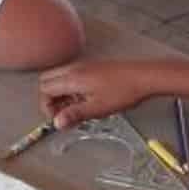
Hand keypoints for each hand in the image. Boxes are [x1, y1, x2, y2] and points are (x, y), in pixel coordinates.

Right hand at [41, 61, 161, 127]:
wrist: (143, 77)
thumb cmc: (123, 91)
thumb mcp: (97, 108)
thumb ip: (74, 115)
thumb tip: (57, 123)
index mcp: (73, 78)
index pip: (44, 89)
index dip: (47, 106)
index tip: (58, 118)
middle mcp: (75, 69)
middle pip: (48, 81)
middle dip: (50, 99)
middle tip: (64, 114)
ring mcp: (83, 66)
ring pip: (59, 79)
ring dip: (62, 95)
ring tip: (78, 109)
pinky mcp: (92, 68)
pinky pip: (72, 77)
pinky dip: (72, 89)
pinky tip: (87, 100)